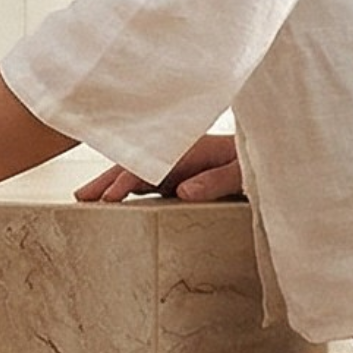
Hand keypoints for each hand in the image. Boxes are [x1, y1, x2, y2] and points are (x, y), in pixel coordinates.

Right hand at [80, 130, 242, 204]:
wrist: (272, 158)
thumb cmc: (257, 163)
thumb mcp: (244, 172)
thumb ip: (216, 180)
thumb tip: (183, 190)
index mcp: (189, 149)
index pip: (148, 164)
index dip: (126, 180)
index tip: (109, 198)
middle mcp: (176, 157)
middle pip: (134, 166)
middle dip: (105, 180)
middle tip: (79, 198)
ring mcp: (175, 168)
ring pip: (135, 176)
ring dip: (110, 187)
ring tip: (85, 202)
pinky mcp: (178, 180)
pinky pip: (147, 185)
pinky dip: (125, 192)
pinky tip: (112, 203)